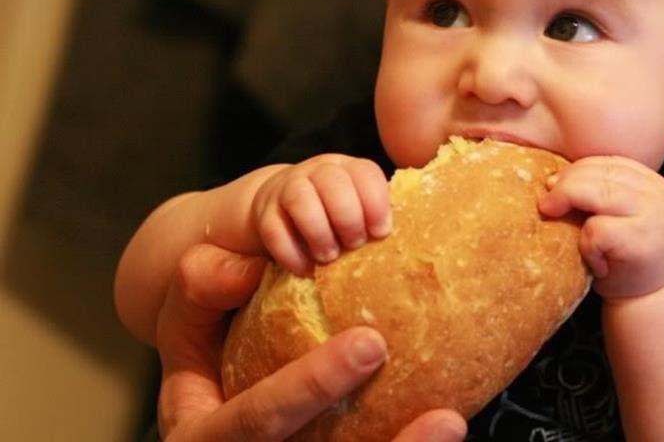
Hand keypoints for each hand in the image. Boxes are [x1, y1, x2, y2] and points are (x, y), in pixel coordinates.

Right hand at [156, 243, 465, 440]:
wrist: (214, 387)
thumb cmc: (202, 341)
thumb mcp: (185, 316)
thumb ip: (206, 287)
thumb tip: (249, 268)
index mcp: (201, 435)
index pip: (254, 420)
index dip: (308, 389)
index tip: (369, 343)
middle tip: (438, 408)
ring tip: (449, 423)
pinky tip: (442, 424)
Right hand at [251, 154, 392, 274]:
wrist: (282, 206)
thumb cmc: (333, 214)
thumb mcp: (357, 208)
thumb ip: (375, 218)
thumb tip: (407, 245)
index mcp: (348, 168)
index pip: (365, 173)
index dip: (376, 202)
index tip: (381, 232)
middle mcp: (318, 171)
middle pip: (333, 182)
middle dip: (348, 217)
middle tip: (354, 245)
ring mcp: (288, 188)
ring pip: (301, 199)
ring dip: (318, 231)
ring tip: (329, 257)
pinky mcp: (265, 211)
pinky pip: (274, 229)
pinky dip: (291, 252)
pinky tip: (305, 269)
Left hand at [538, 156, 663, 297]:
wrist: (655, 301)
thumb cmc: (626, 259)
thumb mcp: (617, 216)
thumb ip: (598, 193)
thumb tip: (549, 180)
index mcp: (651, 182)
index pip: (605, 162)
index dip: (574, 171)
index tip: (553, 188)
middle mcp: (658, 193)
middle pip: (596, 174)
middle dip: (564, 188)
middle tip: (548, 208)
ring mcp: (653, 214)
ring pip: (594, 194)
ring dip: (575, 213)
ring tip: (580, 240)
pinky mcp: (641, 239)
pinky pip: (596, 229)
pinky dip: (587, 246)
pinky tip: (597, 264)